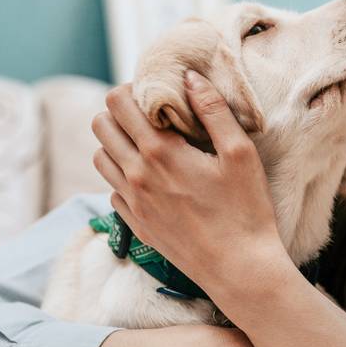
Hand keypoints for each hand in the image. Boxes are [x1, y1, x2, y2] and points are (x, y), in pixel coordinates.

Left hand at [92, 72, 284, 294]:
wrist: (239, 269)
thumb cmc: (246, 210)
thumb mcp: (240, 154)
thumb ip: (213, 110)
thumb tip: (189, 77)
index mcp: (160, 151)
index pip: (119, 102)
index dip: (135, 89)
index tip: (160, 95)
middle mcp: (137, 174)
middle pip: (100, 124)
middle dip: (121, 111)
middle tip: (153, 115)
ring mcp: (132, 202)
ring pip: (99, 157)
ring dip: (118, 142)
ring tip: (150, 144)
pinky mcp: (136, 224)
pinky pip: (111, 189)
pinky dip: (124, 176)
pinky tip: (152, 178)